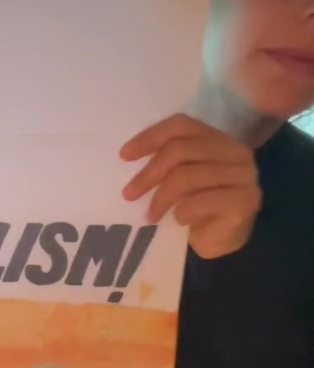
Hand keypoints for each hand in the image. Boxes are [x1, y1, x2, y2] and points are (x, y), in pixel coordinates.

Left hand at [120, 114, 260, 259]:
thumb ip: (166, 162)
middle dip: (149, 173)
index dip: (150, 137)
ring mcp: (243, 176)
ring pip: (187, 176)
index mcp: (218, 139)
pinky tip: (179, 220)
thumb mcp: (179, 179)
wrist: (221, 242)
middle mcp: (235, 152)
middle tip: (129, 194)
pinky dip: (183, 212)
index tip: (124, 156)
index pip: (181, 125)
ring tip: (150, 216)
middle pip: (180, 150)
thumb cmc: (196, 209)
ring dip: (161, 198)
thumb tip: (128, 157)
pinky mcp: (244, 201)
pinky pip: (201, 201)